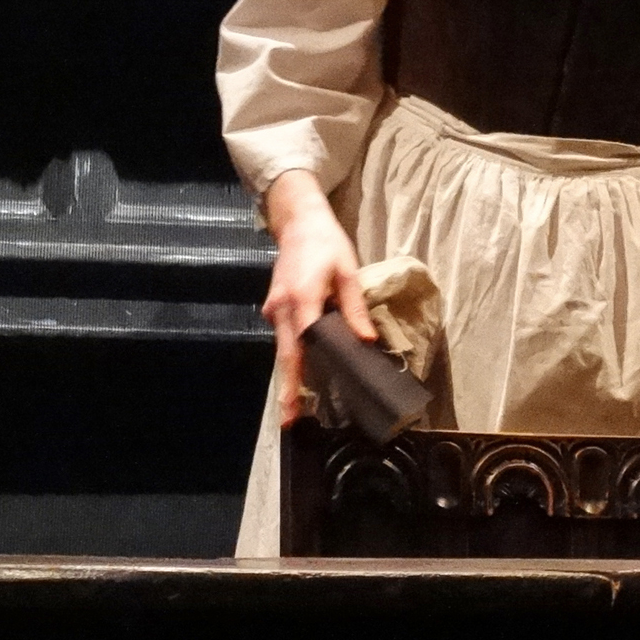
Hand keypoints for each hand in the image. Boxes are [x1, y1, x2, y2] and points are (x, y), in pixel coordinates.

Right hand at [260, 169, 374, 424]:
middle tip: (289, 420)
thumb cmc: (326, 243)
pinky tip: (301, 372)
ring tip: (296, 405)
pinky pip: (282, 336)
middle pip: (285, 354)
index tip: (303, 401)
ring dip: (289, 374)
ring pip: (281, 347)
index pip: (302, 343)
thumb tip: (366, 342)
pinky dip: (290, 354)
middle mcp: (282, 307)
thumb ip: (355, 309)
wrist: (298, 220)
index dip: (302, 374)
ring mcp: (274, 307)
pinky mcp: (274, 306)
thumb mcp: (348, 272)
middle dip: (288, 388)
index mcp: (302, 298)